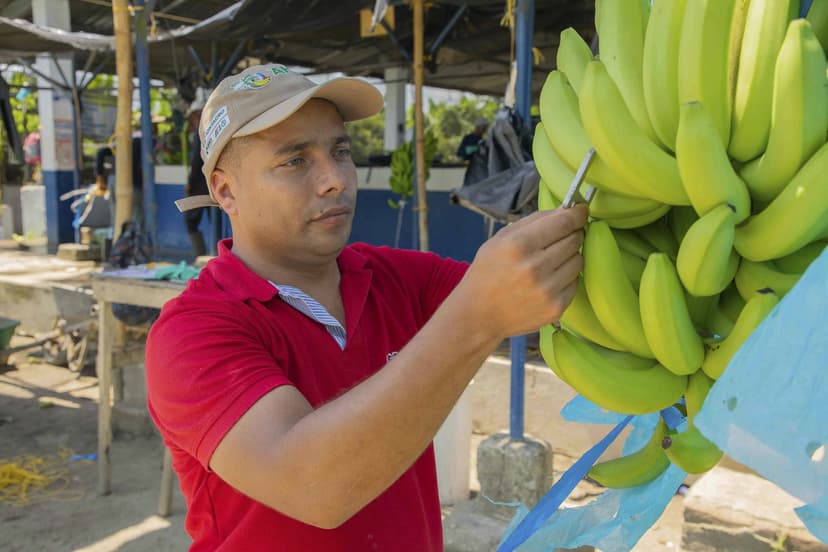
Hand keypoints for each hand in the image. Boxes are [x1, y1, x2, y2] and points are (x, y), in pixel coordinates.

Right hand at [458, 204, 587, 338]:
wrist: (478, 315)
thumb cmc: (487, 273)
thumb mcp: (500, 239)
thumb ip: (533, 221)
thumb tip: (566, 211)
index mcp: (518, 245)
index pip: (563, 223)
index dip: (576, 214)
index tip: (581, 211)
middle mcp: (535, 267)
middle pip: (574, 240)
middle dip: (570, 235)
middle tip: (559, 238)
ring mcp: (547, 290)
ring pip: (578, 260)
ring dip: (568, 257)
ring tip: (549, 262)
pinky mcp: (556, 307)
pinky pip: (575, 282)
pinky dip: (565, 278)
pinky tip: (547, 281)